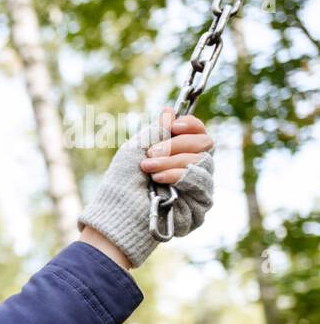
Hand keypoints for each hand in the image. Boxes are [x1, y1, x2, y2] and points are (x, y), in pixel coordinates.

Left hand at [76, 107, 215, 268]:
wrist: (118, 214)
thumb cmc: (122, 183)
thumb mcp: (136, 151)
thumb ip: (156, 131)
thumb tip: (169, 110)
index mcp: (180, 154)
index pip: (199, 133)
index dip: (191, 125)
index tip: (174, 126)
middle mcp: (193, 169)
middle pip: (205, 144)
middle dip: (176, 145)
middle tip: (150, 155)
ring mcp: (198, 188)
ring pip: (204, 162)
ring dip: (172, 161)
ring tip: (148, 169)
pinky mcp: (199, 207)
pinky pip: (201, 184)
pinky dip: (178, 177)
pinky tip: (160, 181)